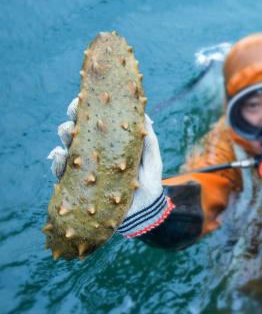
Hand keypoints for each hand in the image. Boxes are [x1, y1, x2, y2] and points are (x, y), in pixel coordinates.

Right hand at [48, 97, 169, 237]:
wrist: (143, 214)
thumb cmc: (148, 183)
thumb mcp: (152, 161)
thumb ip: (149, 141)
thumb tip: (145, 116)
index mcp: (109, 142)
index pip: (95, 120)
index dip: (87, 108)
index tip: (85, 99)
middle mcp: (93, 152)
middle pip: (76, 129)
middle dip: (72, 118)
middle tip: (75, 116)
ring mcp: (83, 168)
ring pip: (65, 146)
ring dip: (64, 136)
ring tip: (69, 134)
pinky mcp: (76, 186)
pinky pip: (60, 172)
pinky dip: (57, 162)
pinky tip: (61, 155)